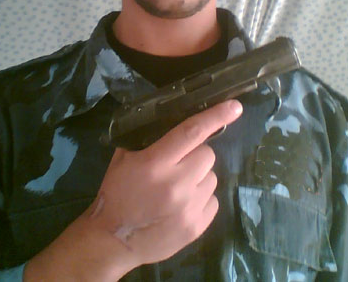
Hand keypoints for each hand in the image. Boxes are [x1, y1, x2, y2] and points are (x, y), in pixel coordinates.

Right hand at [24, 99, 241, 280]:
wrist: (113, 241)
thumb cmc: (116, 194)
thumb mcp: (123, 159)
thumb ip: (147, 140)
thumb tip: (172, 123)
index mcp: (156, 163)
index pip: (192, 132)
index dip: (215, 116)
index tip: (235, 106)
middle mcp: (177, 183)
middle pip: (207, 154)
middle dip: (195, 155)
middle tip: (178, 164)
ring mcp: (189, 208)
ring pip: (211, 178)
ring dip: (198, 178)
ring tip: (178, 188)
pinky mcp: (197, 227)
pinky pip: (213, 201)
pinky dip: (201, 199)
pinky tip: (182, 205)